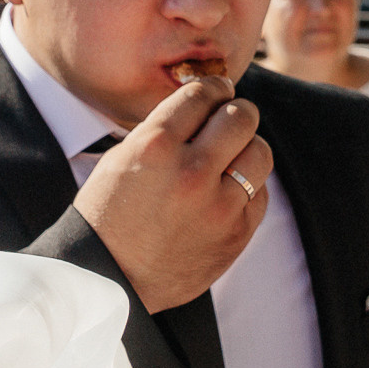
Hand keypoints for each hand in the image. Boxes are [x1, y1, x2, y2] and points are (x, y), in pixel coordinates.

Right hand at [72, 75, 270, 312]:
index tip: (216, 92)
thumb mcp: (121, 159)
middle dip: (236, 111)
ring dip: (247, 148)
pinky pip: (260, 194)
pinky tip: (225, 193)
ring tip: (231, 156)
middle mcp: (191, 172)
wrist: (108, 279)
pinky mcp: (236, 234)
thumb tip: (207, 105)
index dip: (213, 88)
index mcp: (155, 146)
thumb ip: (165, 130)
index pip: (202, 94)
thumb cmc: (109, 215)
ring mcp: (218, 206)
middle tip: (230, 117)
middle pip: (241, 116)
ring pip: (260, 152)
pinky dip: (246, 188)